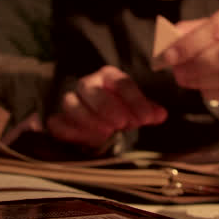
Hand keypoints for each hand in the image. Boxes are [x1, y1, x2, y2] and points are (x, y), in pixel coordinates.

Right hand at [45, 66, 166, 149]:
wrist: (95, 119)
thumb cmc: (120, 110)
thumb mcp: (136, 109)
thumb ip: (147, 111)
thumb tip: (161, 115)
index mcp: (108, 76)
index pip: (121, 83)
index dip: (135, 100)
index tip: (147, 118)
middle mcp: (87, 84)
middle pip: (91, 88)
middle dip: (107, 106)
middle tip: (122, 124)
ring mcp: (70, 100)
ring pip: (71, 103)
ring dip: (89, 118)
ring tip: (106, 134)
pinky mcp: (58, 118)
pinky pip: (57, 122)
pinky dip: (70, 131)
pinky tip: (86, 141)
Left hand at [157, 0, 218, 102]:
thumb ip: (198, 28)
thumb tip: (170, 37)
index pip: (218, 28)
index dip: (191, 44)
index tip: (169, 55)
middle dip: (197, 65)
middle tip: (178, 73)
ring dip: (204, 81)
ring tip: (186, 81)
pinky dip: (216, 94)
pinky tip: (203, 90)